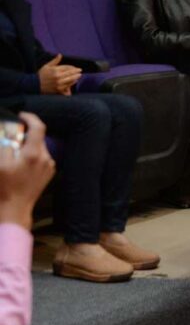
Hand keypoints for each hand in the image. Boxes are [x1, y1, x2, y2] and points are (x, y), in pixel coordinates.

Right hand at [0, 113, 54, 229]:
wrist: (15, 209)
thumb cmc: (4, 187)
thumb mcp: (0, 164)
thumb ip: (5, 145)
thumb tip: (10, 133)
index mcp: (33, 154)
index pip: (38, 127)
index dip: (30, 118)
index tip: (21, 116)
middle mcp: (45, 157)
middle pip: (37, 137)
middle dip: (25, 135)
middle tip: (11, 138)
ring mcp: (49, 166)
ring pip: (39, 148)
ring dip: (27, 146)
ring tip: (14, 155)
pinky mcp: (49, 173)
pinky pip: (40, 157)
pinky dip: (31, 155)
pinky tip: (20, 165)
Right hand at [37, 54, 81, 94]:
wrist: (35, 85)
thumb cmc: (41, 75)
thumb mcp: (47, 66)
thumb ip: (55, 61)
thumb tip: (60, 54)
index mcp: (55, 70)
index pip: (67, 67)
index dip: (72, 67)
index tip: (76, 67)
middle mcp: (58, 77)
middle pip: (70, 73)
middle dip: (76, 71)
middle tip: (80, 70)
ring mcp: (59, 83)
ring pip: (70, 79)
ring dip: (76, 77)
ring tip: (79, 75)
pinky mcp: (58, 89)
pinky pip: (68, 85)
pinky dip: (72, 82)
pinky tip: (75, 81)